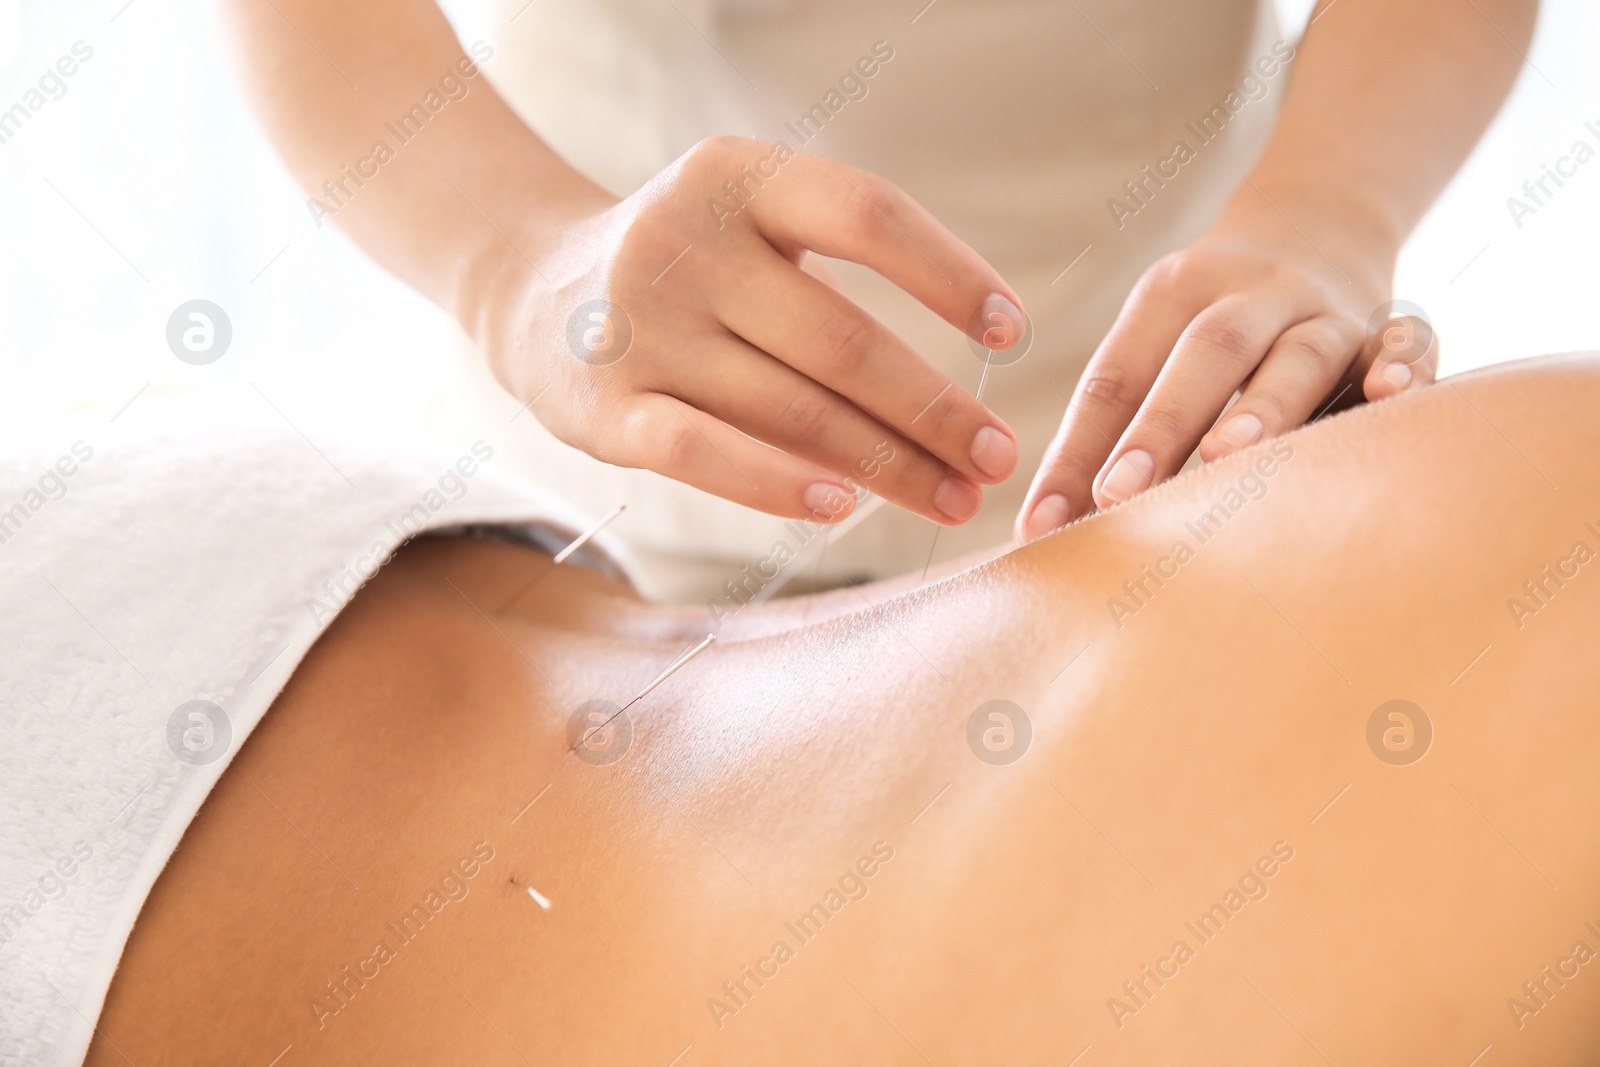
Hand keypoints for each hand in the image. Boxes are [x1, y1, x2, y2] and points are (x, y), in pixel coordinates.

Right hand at [479, 136, 1025, 525]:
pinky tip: (839, 509)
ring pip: (789, 408)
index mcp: (735, 176)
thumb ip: (837, 276)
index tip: (1012, 336)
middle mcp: (682, 241)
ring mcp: (638, 325)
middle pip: (841, 338)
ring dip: (886, 465)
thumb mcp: (751, 224)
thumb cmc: (688, 267)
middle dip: (934, 410)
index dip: (950, 274)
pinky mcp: (602, 407)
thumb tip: (966, 389)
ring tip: (954, 497)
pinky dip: (776, 484)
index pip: (866, 215)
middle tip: (998, 458)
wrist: (529, 289)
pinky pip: (703, 453)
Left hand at [1015, 196, 1437, 540]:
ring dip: (1262, 407)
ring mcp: (1323, 309)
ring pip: (1296, 353)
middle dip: (1158, 427)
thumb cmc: (1210, 327)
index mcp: (1172, 294)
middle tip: (1116, 495)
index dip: (1077, 447)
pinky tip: (1389, 398)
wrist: (1322, 227)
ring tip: (1225, 460)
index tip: (1042, 520)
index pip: (1116, 373)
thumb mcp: (1155, 346)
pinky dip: (1401, 366)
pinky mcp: (1389, 328)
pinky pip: (1404, 342)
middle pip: (1204, 354)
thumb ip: (1110, 427)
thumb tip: (1044, 525)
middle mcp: (1250, 294)